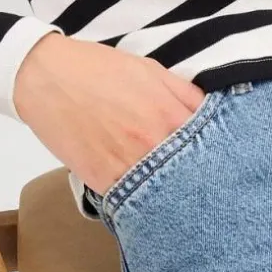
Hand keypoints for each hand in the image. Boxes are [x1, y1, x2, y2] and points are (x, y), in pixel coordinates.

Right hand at [12, 34, 208, 195]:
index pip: (215, 144)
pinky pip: (133, 202)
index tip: (224, 160)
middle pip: (194, 174)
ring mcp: (129, 166)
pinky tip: (149, 198)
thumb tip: (212, 115)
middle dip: (203, 179)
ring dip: (177, 195)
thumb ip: (186, 95)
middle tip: (211, 185)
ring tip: (183, 196)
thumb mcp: (153, 71)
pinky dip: (143, 202)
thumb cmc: (101, 69)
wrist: (46, 77)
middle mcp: (156, 143)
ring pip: (166, 194)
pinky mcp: (102, 182)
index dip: (222, 154)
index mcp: (172, 114)